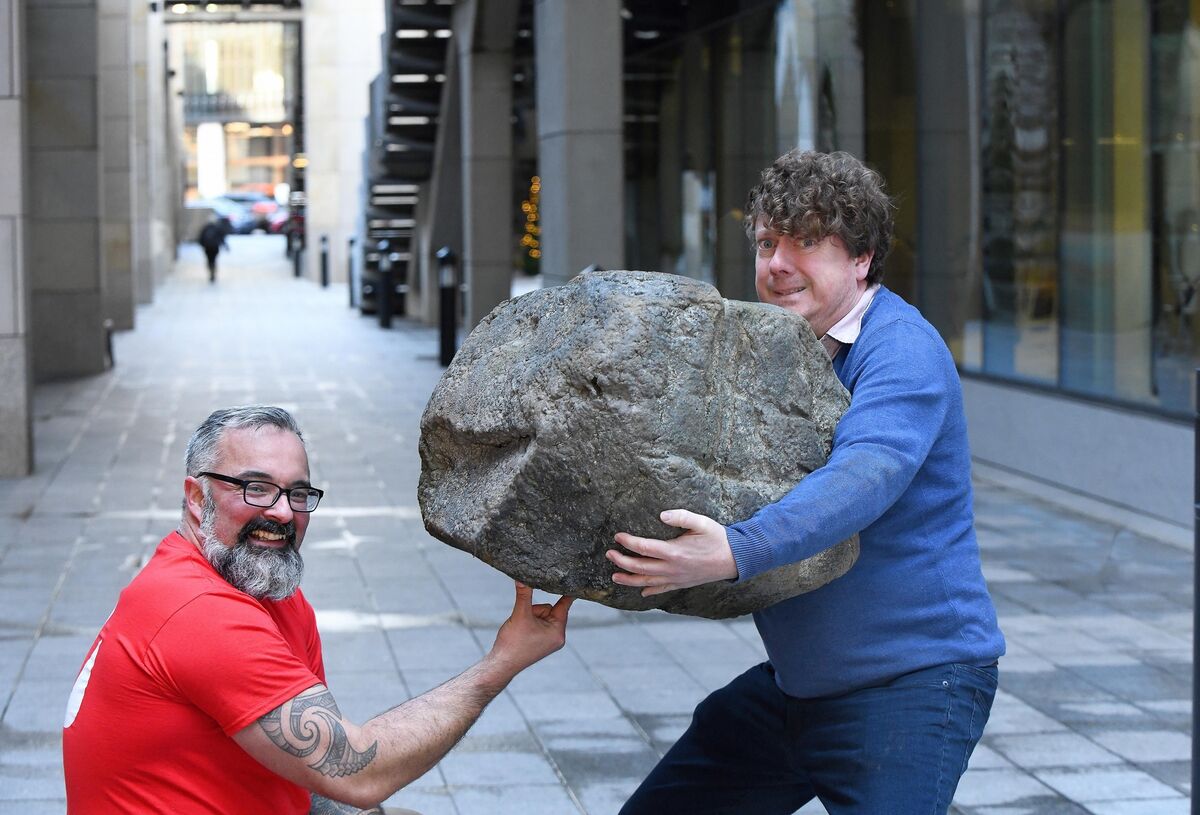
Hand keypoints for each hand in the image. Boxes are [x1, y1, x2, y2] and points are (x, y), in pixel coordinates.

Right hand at [488, 582, 572, 676]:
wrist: (502, 664)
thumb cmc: (513, 643)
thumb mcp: (520, 614)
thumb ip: (524, 595)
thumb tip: (522, 578)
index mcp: (558, 632)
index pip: (565, 605)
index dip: (566, 591)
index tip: (576, 580)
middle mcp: (558, 636)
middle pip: (550, 609)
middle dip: (536, 610)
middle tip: (525, 620)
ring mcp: (550, 640)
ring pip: (543, 614)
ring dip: (531, 615)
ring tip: (521, 628)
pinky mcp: (542, 641)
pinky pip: (539, 622)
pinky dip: (529, 621)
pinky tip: (521, 631)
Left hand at [607, 509, 737, 596]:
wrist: (735, 560)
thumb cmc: (718, 538)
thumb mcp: (702, 522)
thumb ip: (681, 516)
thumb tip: (662, 514)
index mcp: (674, 552)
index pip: (644, 548)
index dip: (628, 542)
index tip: (618, 536)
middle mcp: (672, 568)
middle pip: (640, 568)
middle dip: (622, 561)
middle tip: (609, 554)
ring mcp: (676, 578)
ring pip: (647, 582)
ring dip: (629, 580)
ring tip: (615, 576)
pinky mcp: (682, 583)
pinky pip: (662, 590)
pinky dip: (649, 591)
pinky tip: (641, 591)